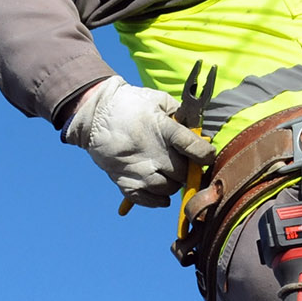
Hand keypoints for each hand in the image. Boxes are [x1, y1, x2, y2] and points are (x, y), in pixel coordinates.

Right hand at [62, 76, 215, 207]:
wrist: (95, 114)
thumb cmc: (132, 104)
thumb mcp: (159, 101)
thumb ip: (182, 116)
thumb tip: (200, 133)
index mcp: (163, 128)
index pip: (193, 147)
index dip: (205, 154)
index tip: (206, 155)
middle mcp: (152, 152)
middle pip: (182, 172)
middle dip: (188, 170)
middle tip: (185, 163)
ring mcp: (136, 168)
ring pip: (167, 188)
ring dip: (173, 183)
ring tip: (170, 173)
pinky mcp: (123, 180)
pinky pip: (146, 199)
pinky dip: (157, 199)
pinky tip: (161, 191)